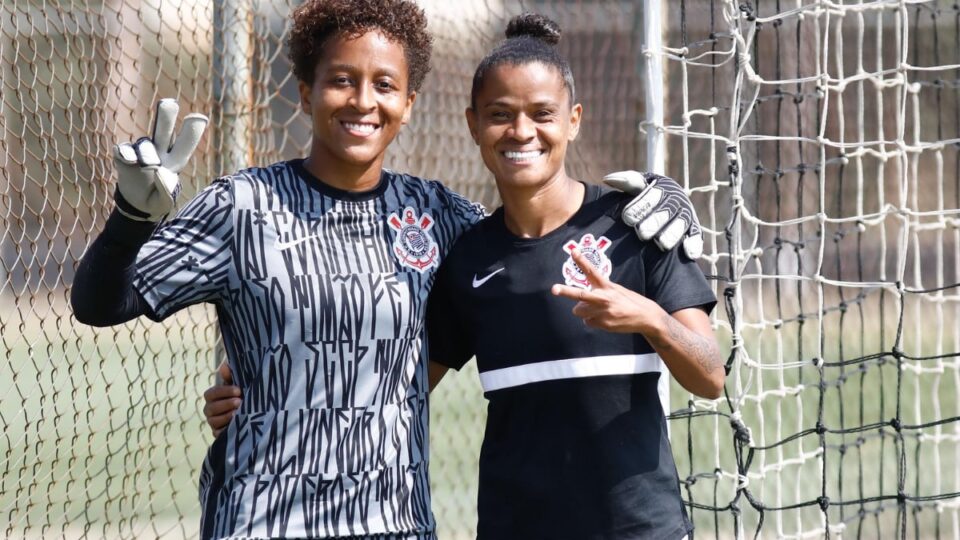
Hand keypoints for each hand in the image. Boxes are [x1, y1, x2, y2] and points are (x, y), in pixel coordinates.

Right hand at [113, 99, 207, 221]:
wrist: (137, 205)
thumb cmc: (157, 200)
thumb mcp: (165, 201)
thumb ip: (166, 189)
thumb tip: (158, 171)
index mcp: (176, 159)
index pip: (185, 142)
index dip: (192, 131)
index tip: (200, 117)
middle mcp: (159, 150)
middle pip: (163, 129)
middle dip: (166, 115)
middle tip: (170, 103)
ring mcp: (140, 151)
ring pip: (144, 144)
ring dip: (147, 154)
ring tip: (151, 165)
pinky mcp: (123, 156)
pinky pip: (124, 150)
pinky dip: (126, 154)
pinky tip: (129, 159)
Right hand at [203, 361, 241, 436]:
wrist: (252, 414)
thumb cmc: (243, 395)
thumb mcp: (239, 384)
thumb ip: (231, 376)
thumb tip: (224, 366)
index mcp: (213, 397)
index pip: (211, 394)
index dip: (223, 392)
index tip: (238, 390)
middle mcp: (210, 410)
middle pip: (211, 408)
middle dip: (226, 404)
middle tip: (240, 402)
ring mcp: (214, 423)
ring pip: (214, 421)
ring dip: (226, 417)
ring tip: (239, 413)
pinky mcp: (219, 434)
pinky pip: (218, 434)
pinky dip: (226, 430)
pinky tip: (237, 425)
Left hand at [551, 249, 662, 332]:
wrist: (645, 317)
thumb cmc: (629, 301)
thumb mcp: (616, 290)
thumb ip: (599, 291)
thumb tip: (580, 300)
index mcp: (607, 286)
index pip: (592, 271)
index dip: (582, 261)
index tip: (573, 251)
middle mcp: (604, 298)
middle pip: (580, 294)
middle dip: (565, 291)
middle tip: (554, 289)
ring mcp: (603, 312)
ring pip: (579, 310)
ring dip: (583, 310)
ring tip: (597, 309)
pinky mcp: (603, 324)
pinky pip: (588, 322)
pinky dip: (592, 320)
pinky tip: (605, 318)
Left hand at [603, 171, 703, 258]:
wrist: (662, 205)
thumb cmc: (643, 195)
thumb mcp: (637, 186)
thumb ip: (626, 182)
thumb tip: (607, 179)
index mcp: (662, 187)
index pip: (653, 194)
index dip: (640, 207)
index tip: (626, 218)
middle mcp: (676, 200)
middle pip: (667, 211)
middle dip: (654, 222)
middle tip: (641, 233)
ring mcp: (686, 215)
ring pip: (681, 224)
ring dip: (671, 234)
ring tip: (660, 244)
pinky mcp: (693, 230)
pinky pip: (695, 237)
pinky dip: (693, 245)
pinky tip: (689, 253)